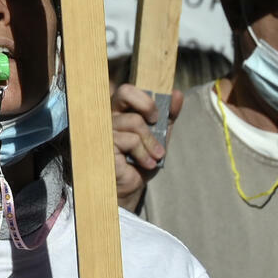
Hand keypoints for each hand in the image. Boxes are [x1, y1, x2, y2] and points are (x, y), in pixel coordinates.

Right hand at [109, 85, 177, 212]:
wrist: (132, 187)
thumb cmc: (142, 160)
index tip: (157, 115)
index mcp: (119, 111)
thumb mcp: (160, 135)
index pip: (127, 90)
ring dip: (150, 142)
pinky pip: (130, 140)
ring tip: (154, 157)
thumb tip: (176, 93)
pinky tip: (145, 163)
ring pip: (134, 122)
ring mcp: (102, 129)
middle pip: (125, 92)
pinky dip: (143, 154)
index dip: (145, 97)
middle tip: (156, 122)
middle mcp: (107, 116)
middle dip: (147, 105)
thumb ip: (168, 115)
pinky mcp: (101, 145)